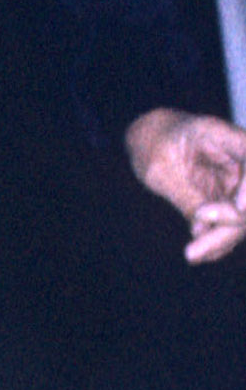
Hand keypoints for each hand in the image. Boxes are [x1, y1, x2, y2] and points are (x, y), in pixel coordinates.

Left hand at [126, 108, 245, 262]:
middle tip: (193, 246)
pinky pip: (232, 224)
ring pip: (243, 216)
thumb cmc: (155, 146)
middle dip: (231, 223)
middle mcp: (241, 159)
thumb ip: (185, 194)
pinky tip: (199, 252)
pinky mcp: (231, 199)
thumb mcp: (160, 167)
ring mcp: (239, 181)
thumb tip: (203, 228)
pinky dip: (218, 241)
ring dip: (222, 239)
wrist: (154, 142)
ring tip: (191, 253)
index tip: (240, 207)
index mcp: (224, 136)